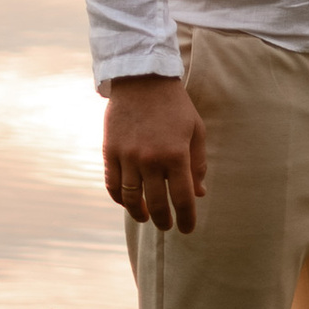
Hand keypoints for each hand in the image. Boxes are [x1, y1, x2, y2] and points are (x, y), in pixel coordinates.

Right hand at [103, 73, 207, 232]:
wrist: (143, 79)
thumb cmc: (175, 106)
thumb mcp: (195, 129)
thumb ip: (198, 163)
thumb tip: (198, 194)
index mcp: (176, 154)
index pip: (182, 198)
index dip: (186, 218)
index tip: (188, 229)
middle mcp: (150, 159)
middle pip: (156, 203)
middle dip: (163, 220)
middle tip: (167, 226)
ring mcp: (128, 157)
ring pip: (131, 199)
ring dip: (140, 213)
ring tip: (147, 217)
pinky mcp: (110, 152)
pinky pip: (113, 185)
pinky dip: (120, 199)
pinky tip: (129, 203)